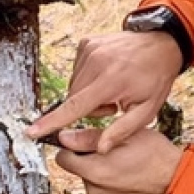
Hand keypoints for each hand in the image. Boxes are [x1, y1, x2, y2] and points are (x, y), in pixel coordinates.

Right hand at [25, 30, 181, 152]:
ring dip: (88, 94)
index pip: (74, 107)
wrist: (161, 44)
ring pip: (74, 86)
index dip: (52, 122)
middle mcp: (96, 63)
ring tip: (112, 88)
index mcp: (110, 81)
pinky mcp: (86, 44)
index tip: (31, 131)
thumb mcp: (147, 110)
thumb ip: (121, 131)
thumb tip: (99, 149)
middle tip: (113, 104)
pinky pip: (76, 71)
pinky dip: (88, 78)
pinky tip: (107, 74)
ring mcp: (89, 50)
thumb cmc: (155, 78)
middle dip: (89, 108)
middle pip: (73, 99)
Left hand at [53, 126, 182, 193]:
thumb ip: (89, 137)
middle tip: (107, 141)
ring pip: (86, 171)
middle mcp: (94, 188)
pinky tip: (123, 163)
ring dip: (96, 161)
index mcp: (94, 172)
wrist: (175, 179)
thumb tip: (63, 137)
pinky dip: (105, 170)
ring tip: (119, 152)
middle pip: (74, 165)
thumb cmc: (154, 155)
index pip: (62, 157)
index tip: (81, 134)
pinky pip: (98, 180)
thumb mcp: (122, 136)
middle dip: (84, 152)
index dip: (70, 143)